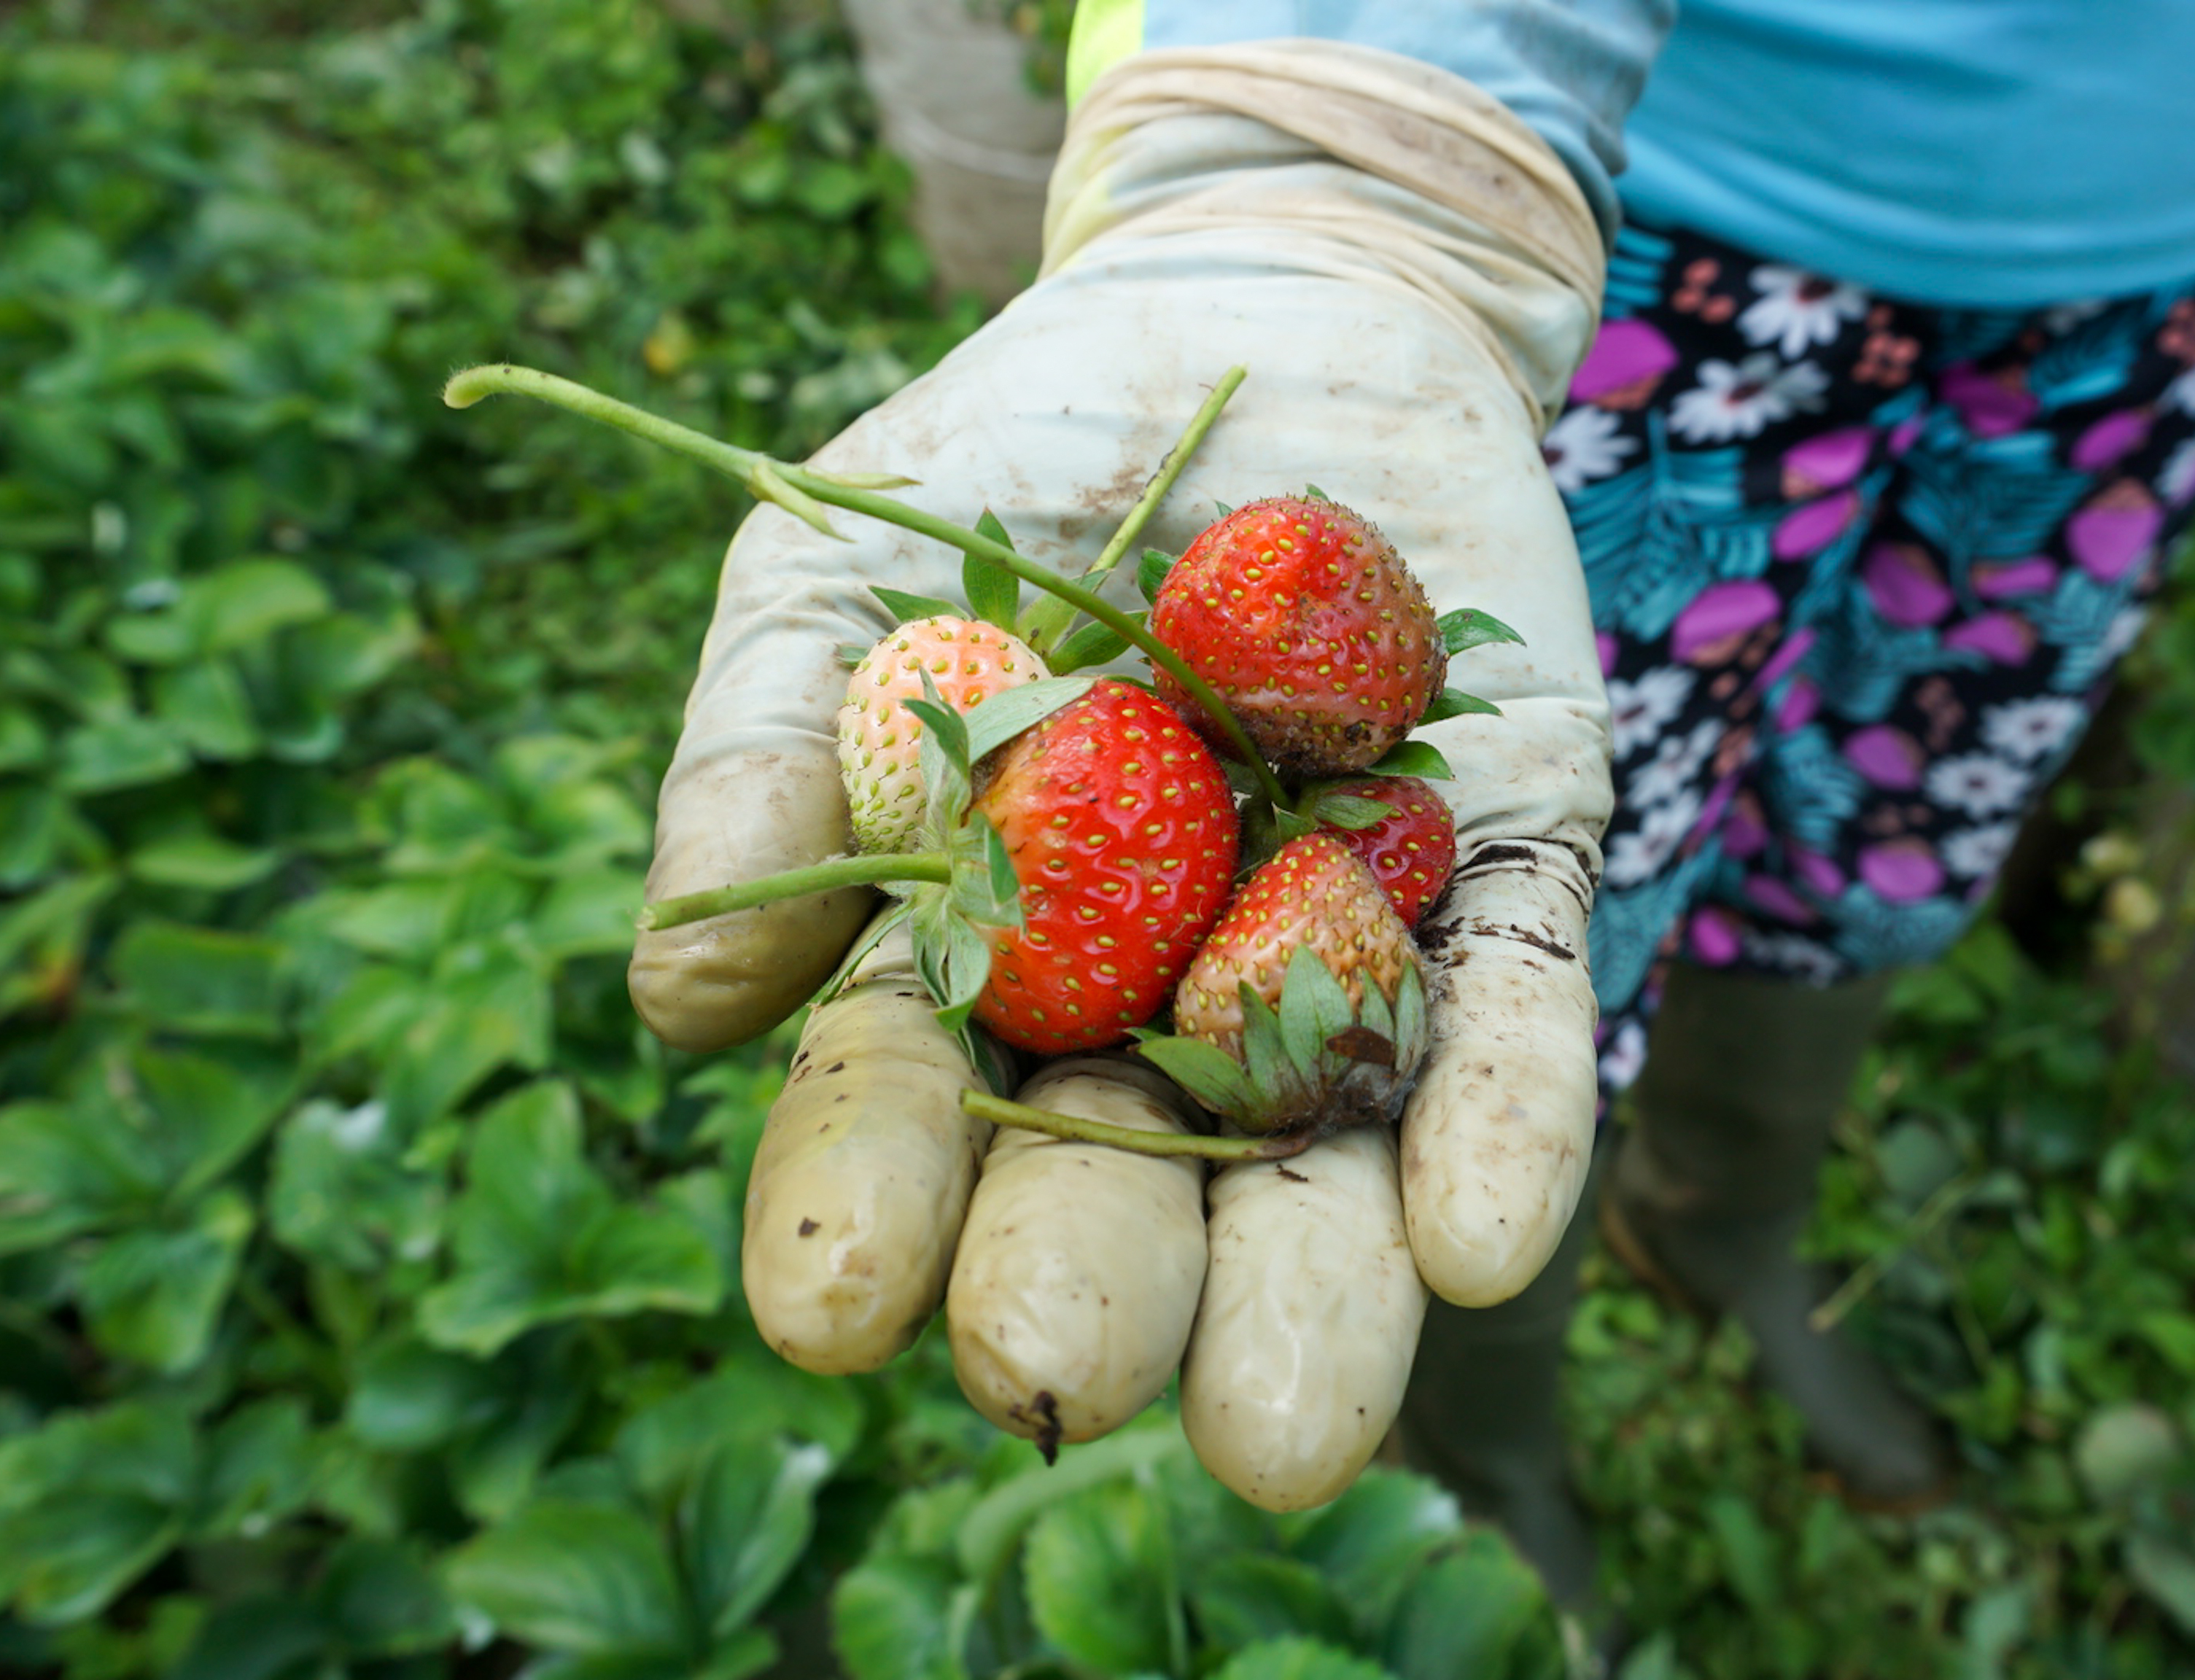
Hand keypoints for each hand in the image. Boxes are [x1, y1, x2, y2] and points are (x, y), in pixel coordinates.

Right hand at [624, 42, 1611, 1507]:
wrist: (1265, 303)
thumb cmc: (1009, 453)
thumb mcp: (838, 570)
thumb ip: (765, 760)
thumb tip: (680, 1010)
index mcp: (976, 951)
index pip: (910, 1098)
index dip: (865, 1196)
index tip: (825, 1306)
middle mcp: (1160, 990)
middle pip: (1125, 1169)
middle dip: (1094, 1279)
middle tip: (1060, 1381)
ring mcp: (1342, 939)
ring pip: (1327, 1147)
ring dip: (1314, 1288)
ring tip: (1286, 1433)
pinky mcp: (1511, 867)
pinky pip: (1514, 1009)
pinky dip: (1502, 1119)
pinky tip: (1476, 1243)